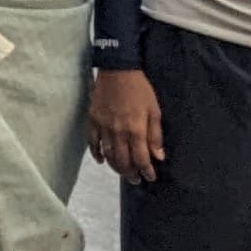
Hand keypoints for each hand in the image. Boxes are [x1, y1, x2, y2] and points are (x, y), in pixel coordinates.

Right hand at [89, 65, 165, 182]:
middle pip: (123, 161)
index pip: (141, 158)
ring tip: (123, 173)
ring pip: (108, 155)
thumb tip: (158, 156)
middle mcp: (118, 132)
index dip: (146, 171)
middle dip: (130, 173)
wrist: (117, 70)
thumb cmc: (140, 90)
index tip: (150, 177)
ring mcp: (103, 127)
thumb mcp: (154, 110)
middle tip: (136, 180)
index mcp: (136, 130)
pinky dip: (96, 154)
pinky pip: (92, 142)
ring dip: (115, 167)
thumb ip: (155, 135)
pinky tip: (102, 160)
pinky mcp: (92, 121)